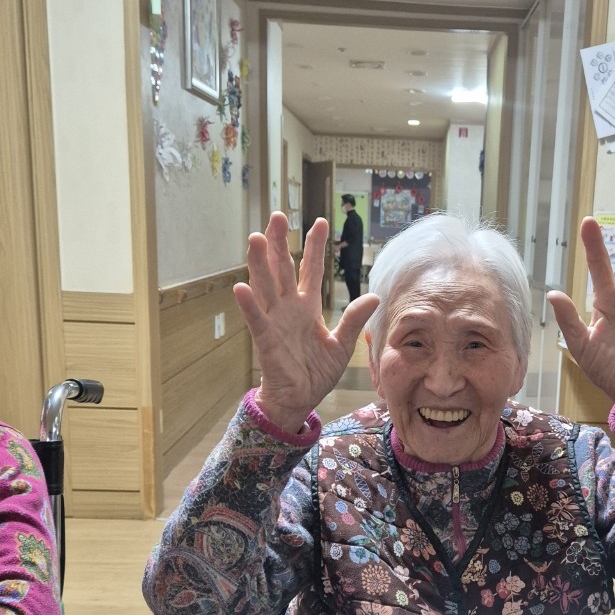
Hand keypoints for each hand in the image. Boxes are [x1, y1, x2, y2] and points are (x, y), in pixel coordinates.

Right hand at [233, 213, 378, 432]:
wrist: (299, 400)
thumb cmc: (316, 372)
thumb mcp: (342, 345)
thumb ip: (353, 320)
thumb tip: (374, 296)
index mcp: (307, 307)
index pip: (310, 269)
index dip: (315, 246)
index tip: (320, 221)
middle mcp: (288, 308)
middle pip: (282, 268)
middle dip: (281, 242)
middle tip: (278, 215)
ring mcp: (274, 322)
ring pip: (265, 286)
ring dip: (260, 263)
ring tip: (257, 238)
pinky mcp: (265, 341)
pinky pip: (255, 320)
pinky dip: (248, 305)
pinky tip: (241, 287)